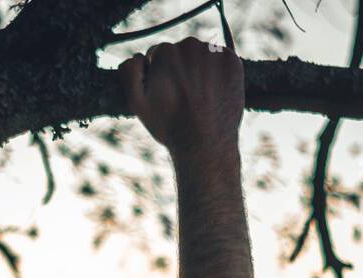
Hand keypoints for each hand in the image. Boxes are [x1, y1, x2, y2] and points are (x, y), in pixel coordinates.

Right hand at [121, 37, 243, 163]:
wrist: (205, 145)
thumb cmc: (169, 127)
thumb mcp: (137, 104)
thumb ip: (129, 73)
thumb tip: (137, 57)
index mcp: (165, 52)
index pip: (159, 54)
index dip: (159, 74)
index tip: (166, 93)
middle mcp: (191, 46)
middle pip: (181, 52)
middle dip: (180, 70)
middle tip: (183, 97)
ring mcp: (214, 53)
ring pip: (202, 56)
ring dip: (199, 70)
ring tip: (199, 98)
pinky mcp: (233, 62)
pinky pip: (222, 60)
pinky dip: (218, 73)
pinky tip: (214, 94)